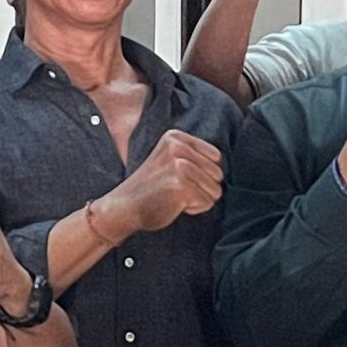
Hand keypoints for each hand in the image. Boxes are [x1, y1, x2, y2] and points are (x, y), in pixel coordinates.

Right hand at [103, 129, 223, 235]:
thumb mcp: (169, 160)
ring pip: (215, 190)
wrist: (124, 207)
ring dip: (198, 199)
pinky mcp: (182, 186)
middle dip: (201, 187)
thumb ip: (193, 157)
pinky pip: (207, 202)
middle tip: (174, 189)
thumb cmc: (150, 188)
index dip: (202, 174)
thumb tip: (223, 168)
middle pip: (218, 174)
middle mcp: (178, 147)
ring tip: (174, 196)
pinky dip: (194, 209)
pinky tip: (174, 204)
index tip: (177, 177)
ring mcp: (180, 166)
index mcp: (175, 137)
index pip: (215, 157)